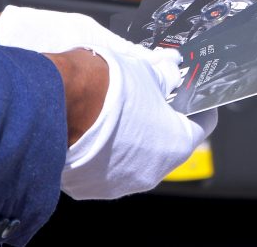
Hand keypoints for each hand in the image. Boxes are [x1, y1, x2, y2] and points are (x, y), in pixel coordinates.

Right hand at [0, 5, 216, 198]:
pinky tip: (93, 127)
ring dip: (130, 138)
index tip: (192, 97)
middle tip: (150, 98)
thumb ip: (164, 75)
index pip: (201, 126)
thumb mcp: (146, 70)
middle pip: (166, 144)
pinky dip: (103, 151)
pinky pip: (103, 167)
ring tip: (117, 112)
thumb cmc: (106, 87)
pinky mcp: (87, 187)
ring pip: (133, 158)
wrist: (56, 104)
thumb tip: (171, 70)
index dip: (197, 107)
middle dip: (160, 122)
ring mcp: (117, 184)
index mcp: (176, 145)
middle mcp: (151, 173)